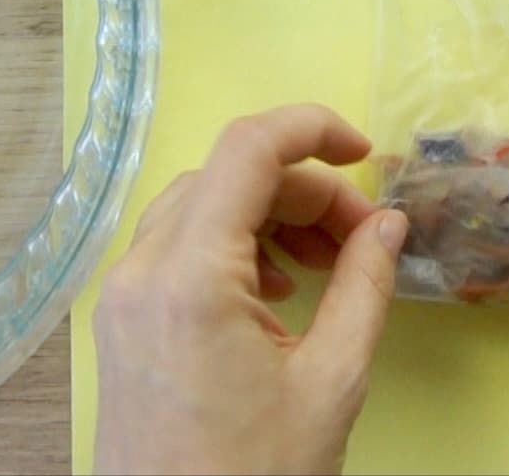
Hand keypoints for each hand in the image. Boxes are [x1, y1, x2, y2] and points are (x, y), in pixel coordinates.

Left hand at [92, 104, 408, 474]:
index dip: (312, 129)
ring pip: (201, 206)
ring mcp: (123, 299)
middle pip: (227, 176)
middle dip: (304, 189)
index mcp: (191, 278)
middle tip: (363, 235)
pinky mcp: (122, 325)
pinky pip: (178, 249)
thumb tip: (386, 223)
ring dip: (271, 215)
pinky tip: (278, 290)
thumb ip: (364, 285)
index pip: (247, 149)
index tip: (364, 151)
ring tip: (329, 263)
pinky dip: (235, 246)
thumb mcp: (332, 380)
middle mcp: (141, 273)